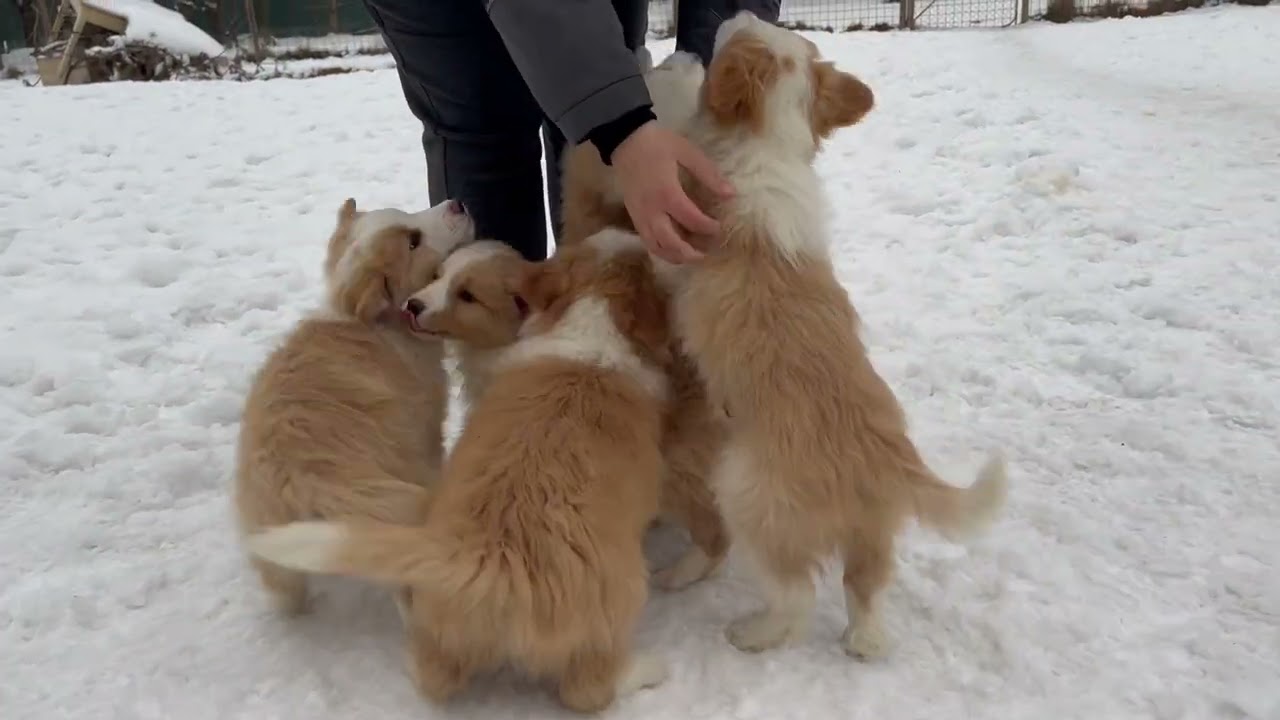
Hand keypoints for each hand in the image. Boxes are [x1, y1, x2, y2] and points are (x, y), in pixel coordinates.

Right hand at [610, 121, 734, 263]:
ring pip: (655, 246)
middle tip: (705, 254)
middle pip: (670, 242)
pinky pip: (645, 240)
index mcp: (668, 193)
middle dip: (689, 253)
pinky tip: (671, 249)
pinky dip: (659, 249)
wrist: (625, 138)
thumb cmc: (658, 143)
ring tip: (690, 257)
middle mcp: (652, 209)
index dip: (708, 228)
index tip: (720, 228)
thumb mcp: (687, 152)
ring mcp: (640, 214)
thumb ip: (709, 174)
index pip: (692, 220)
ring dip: (673, 256)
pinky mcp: (633, 215)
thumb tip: (731, 194)